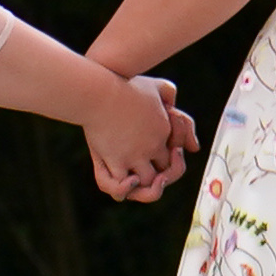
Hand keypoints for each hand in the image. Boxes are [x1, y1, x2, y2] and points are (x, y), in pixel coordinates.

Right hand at [85, 72, 197, 199]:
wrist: (99, 91)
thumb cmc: (125, 85)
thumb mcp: (156, 85)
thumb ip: (170, 94)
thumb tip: (175, 108)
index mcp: (163, 131)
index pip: (176, 154)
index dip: (169, 157)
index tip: (160, 150)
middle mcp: (151, 147)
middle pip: (166, 173)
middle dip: (163, 174)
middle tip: (153, 170)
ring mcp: (133, 156)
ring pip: (148, 184)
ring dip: (146, 186)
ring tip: (138, 178)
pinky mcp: (114, 161)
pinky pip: (121, 189)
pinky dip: (124, 190)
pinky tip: (127, 180)